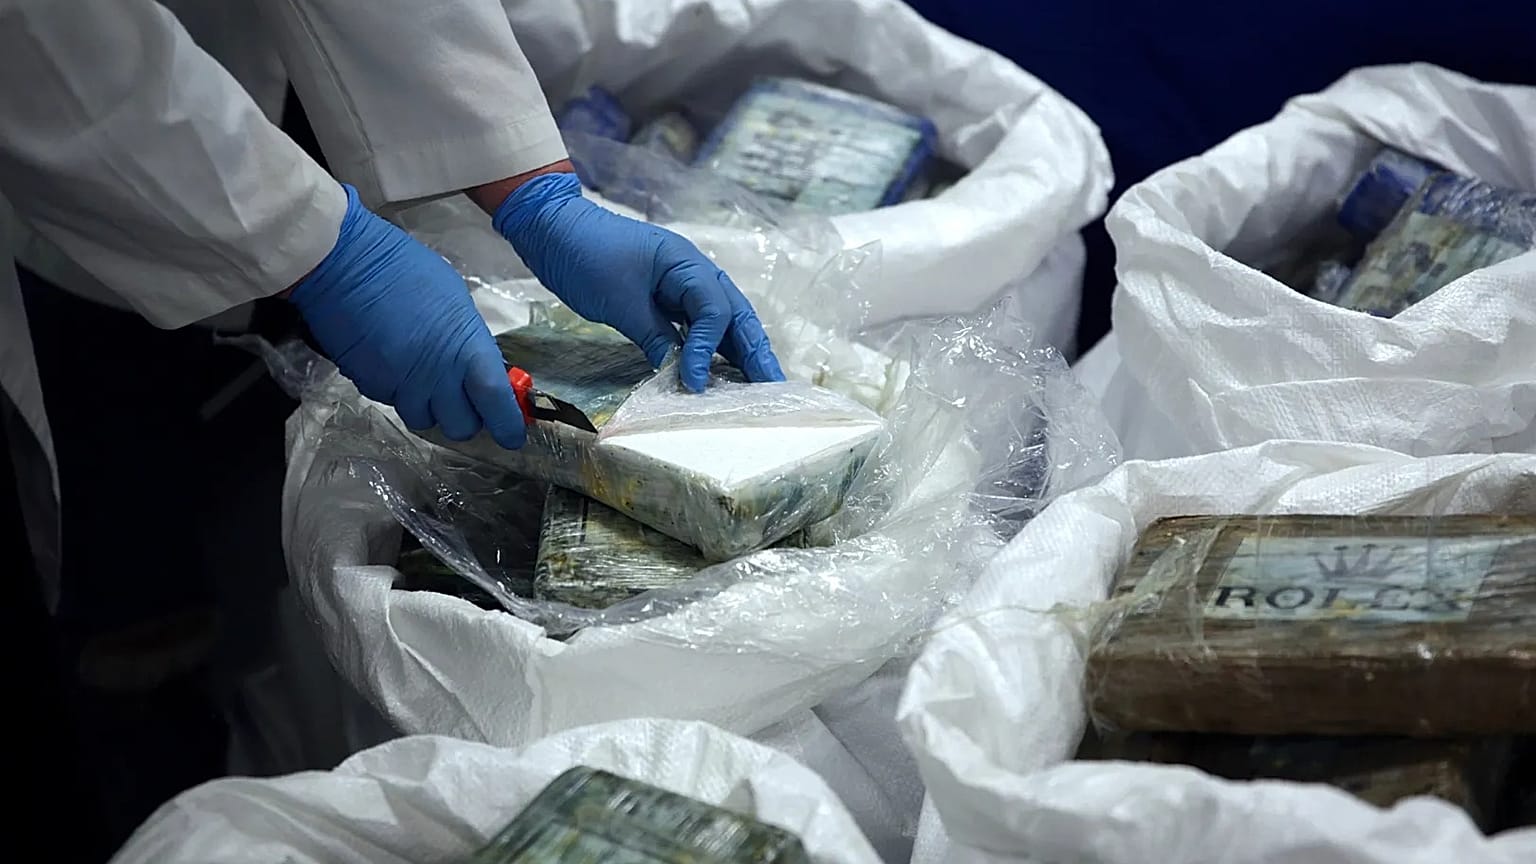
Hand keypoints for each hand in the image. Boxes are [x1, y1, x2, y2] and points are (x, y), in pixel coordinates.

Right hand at [287, 184, 525, 448]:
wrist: (343, 263)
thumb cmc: (405, 269)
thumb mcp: (455, 299)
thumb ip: (469, 340)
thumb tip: (478, 365)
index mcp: (466, 349)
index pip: (495, 401)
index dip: (507, 424)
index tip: (513, 436)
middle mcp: (437, 376)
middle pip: (461, 426)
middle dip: (465, 418)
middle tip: (462, 401)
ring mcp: (401, 386)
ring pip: (424, 421)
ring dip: (429, 408)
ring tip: (422, 379)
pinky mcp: (370, 387)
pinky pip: (393, 402)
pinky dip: (398, 392)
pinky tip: (392, 365)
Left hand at [489, 171, 783, 391]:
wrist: (552, 228)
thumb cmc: (584, 254)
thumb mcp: (619, 300)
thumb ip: (654, 336)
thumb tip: (682, 376)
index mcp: (686, 263)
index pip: (714, 311)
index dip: (710, 350)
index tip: (697, 384)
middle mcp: (694, 272)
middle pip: (735, 314)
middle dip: (755, 351)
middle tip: (774, 387)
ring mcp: (681, 284)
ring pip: (722, 321)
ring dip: (740, 351)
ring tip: (760, 384)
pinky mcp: (665, 298)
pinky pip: (697, 325)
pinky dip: (711, 348)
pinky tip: (720, 371)